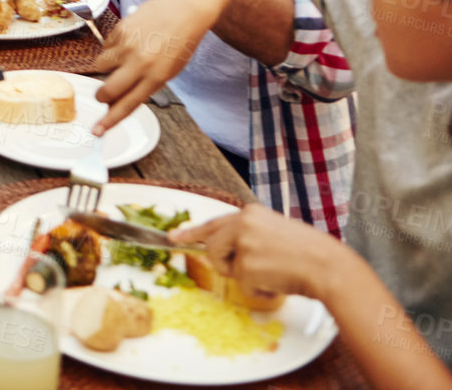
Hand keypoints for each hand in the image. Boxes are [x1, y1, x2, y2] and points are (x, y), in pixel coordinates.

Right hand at [91, 0, 215, 132]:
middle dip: (102, 96)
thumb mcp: (170, 71)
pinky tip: (129, 41)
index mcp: (156, 77)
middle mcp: (140, 63)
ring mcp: (127, 46)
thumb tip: (120, 98)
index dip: (110, 120)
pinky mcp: (120, 30)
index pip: (128, 105)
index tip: (97, 130)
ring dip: (107, 67)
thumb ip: (145, 85)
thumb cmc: (180, 44)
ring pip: (101, 66)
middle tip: (104, 94)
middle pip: (108, 90)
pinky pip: (106, 46)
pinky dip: (113, 47)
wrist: (185, 11)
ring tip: (124, 57)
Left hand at [171, 204, 349, 303]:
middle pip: (213, 247)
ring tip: (272, 272)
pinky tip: (278, 281)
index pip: (214, 222)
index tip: (174, 237)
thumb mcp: (275, 232)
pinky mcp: (247, 266)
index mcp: (250, 213)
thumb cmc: (309, 253)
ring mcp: (243, 243)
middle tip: (248, 270)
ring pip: (225, 267)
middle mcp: (242, 223)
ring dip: (244, 276)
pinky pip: (243, 285)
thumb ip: (249, 235)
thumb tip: (227, 247)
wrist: (330, 268)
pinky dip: (260, 290)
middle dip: (224, 263)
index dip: (192, 231)